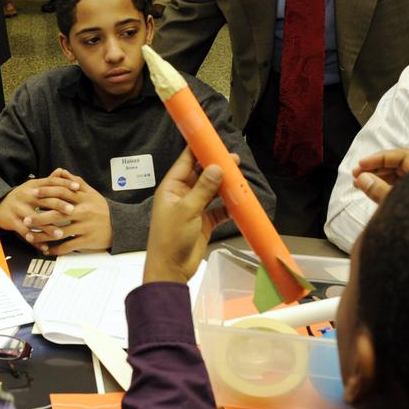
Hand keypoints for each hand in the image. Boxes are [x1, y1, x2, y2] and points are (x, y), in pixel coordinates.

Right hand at [0, 173, 82, 244]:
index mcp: (33, 185)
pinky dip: (35, 241)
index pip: (50, 182)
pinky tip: (45, 247)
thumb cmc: (23, 197)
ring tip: (60, 234)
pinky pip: (24, 232)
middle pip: (44, 199)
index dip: (64, 183)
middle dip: (59, 205)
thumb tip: (63, 171)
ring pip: (34, 219)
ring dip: (48, 228)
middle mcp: (25, 195)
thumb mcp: (34, 187)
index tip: (77, 187)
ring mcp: (17, 208)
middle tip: (72, 211)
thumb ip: (49, 181)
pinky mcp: (11, 221)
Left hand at [34, 170, 112, 255]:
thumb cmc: (101, 208)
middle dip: (39, 217)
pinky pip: (68, 246)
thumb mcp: (91, 193)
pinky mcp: (87, 240)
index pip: (62, 193)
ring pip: (60, 232)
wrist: (120, 226)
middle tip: (25, 220)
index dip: (46, 192)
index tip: (32, 194)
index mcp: (83, 199)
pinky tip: (46, 250)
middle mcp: (83, 212)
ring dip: (43, 236)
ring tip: (30, 237)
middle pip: (57, 214)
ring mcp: (85, 227)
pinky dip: (56, 249)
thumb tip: (60, 171)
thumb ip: (75, 182)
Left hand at [144, 146, 230, 284]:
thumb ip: (203, 189)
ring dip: (225, 185)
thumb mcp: (187, 210)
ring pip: (212, 191)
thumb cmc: (169, 239)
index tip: (211, 139)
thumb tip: (216, 168)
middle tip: (233, 159)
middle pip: (201, 175)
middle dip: (216, 167)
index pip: (185, 162)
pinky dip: (229, 205)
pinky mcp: (204, 222)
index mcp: (172, 188)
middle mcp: (183, 195)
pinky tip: (238, 201)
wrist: (171, 269)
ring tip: (238, 178)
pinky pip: (219, 209)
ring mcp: (194, 208)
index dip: (198, 149)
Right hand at [352, 148, 408, 204]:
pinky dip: (383, 186)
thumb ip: (379, 190)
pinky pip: (398, 188)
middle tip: (356, 174)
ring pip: (397, 177)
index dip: (379, 158)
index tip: (362, 164)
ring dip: (377, 177)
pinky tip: (369, 189)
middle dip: (375, 167)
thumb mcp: (398, 204)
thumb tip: (362, 178)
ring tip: (358, 183)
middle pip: (398, 165)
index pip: (402, 156)